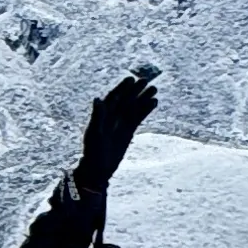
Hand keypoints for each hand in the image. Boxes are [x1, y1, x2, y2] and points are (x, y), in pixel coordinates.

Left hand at [72, 65, 159, 201]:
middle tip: (146, 80)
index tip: (131, 79)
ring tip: (155, 89)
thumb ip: (97, 116)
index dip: (121, 88)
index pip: (113, 97)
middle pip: (125, 100)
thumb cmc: (93, 151)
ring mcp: (120, 123)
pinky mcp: (128, 131)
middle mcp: (111, 117)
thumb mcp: (94, 133)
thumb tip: (97, 99)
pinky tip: (154, 102)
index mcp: (101, 115)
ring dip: (143, 98)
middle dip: (134, 90)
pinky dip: (145, 110)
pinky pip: (138, 118)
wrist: (98, 169)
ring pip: (133, 107)